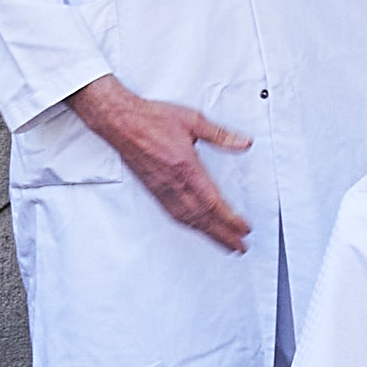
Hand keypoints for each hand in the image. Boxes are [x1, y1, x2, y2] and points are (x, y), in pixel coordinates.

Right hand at [72, 80, 255, 251]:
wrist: (122, 123)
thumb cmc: (152, 119)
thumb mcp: (194, 120)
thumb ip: (221, 135)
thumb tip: (244, 142)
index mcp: (187, 167)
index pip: (213, 202)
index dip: (230, 219)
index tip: (245, 229)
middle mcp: (174, 184)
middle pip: (203, 217)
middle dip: (224, 235)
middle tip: (240, 247)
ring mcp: (162, 189)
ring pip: (188, 219)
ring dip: (208, 234)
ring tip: (224, 244)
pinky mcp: (154, 190)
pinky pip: (174, 214)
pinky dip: (189, 225)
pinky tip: (196, 228)